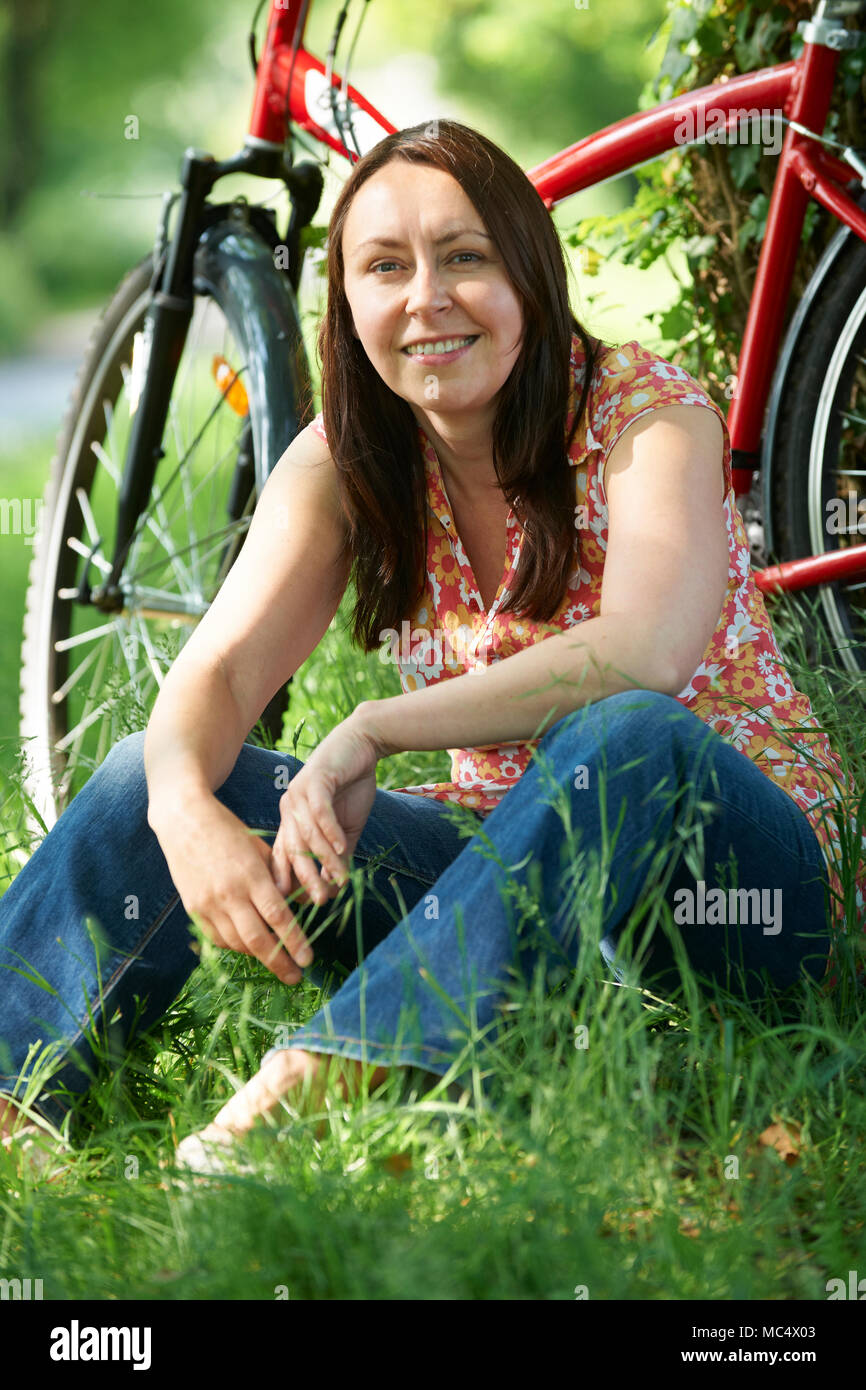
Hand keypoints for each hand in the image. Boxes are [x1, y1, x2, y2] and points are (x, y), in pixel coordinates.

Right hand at [151, 794, 312, 984]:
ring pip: (236, 943)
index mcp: (251, 875)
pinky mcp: (193, 908)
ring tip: (275, 960)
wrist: (184, 819)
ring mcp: (208, 904)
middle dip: (279, 963)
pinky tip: (248, 946)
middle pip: (257, 939)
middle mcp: (229, 894)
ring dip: (258, 955)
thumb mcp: (260, 847)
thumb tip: (297, 905)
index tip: (308, 959)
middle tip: (296, 977)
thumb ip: (278, 876)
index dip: (295, 942)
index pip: (278, 917)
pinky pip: (217, 938)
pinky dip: (235, 946)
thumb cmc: (228, 829)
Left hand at [271, 711, 381, 908]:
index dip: (293, 883)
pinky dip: (330, 831)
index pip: (285, 859)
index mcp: (290, 822)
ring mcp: (298, 794)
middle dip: (305, 879)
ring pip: (307, 835)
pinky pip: (320, 811)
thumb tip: (336, 888)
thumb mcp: (347, 830)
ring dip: (323, 859)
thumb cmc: (352, 787)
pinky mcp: (315, 780)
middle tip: (319, 902)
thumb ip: (339, 857)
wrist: (362, 744)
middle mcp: (288, 809)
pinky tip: (343, 847)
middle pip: (292, 851)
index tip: (306, 908)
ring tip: (339, 880)